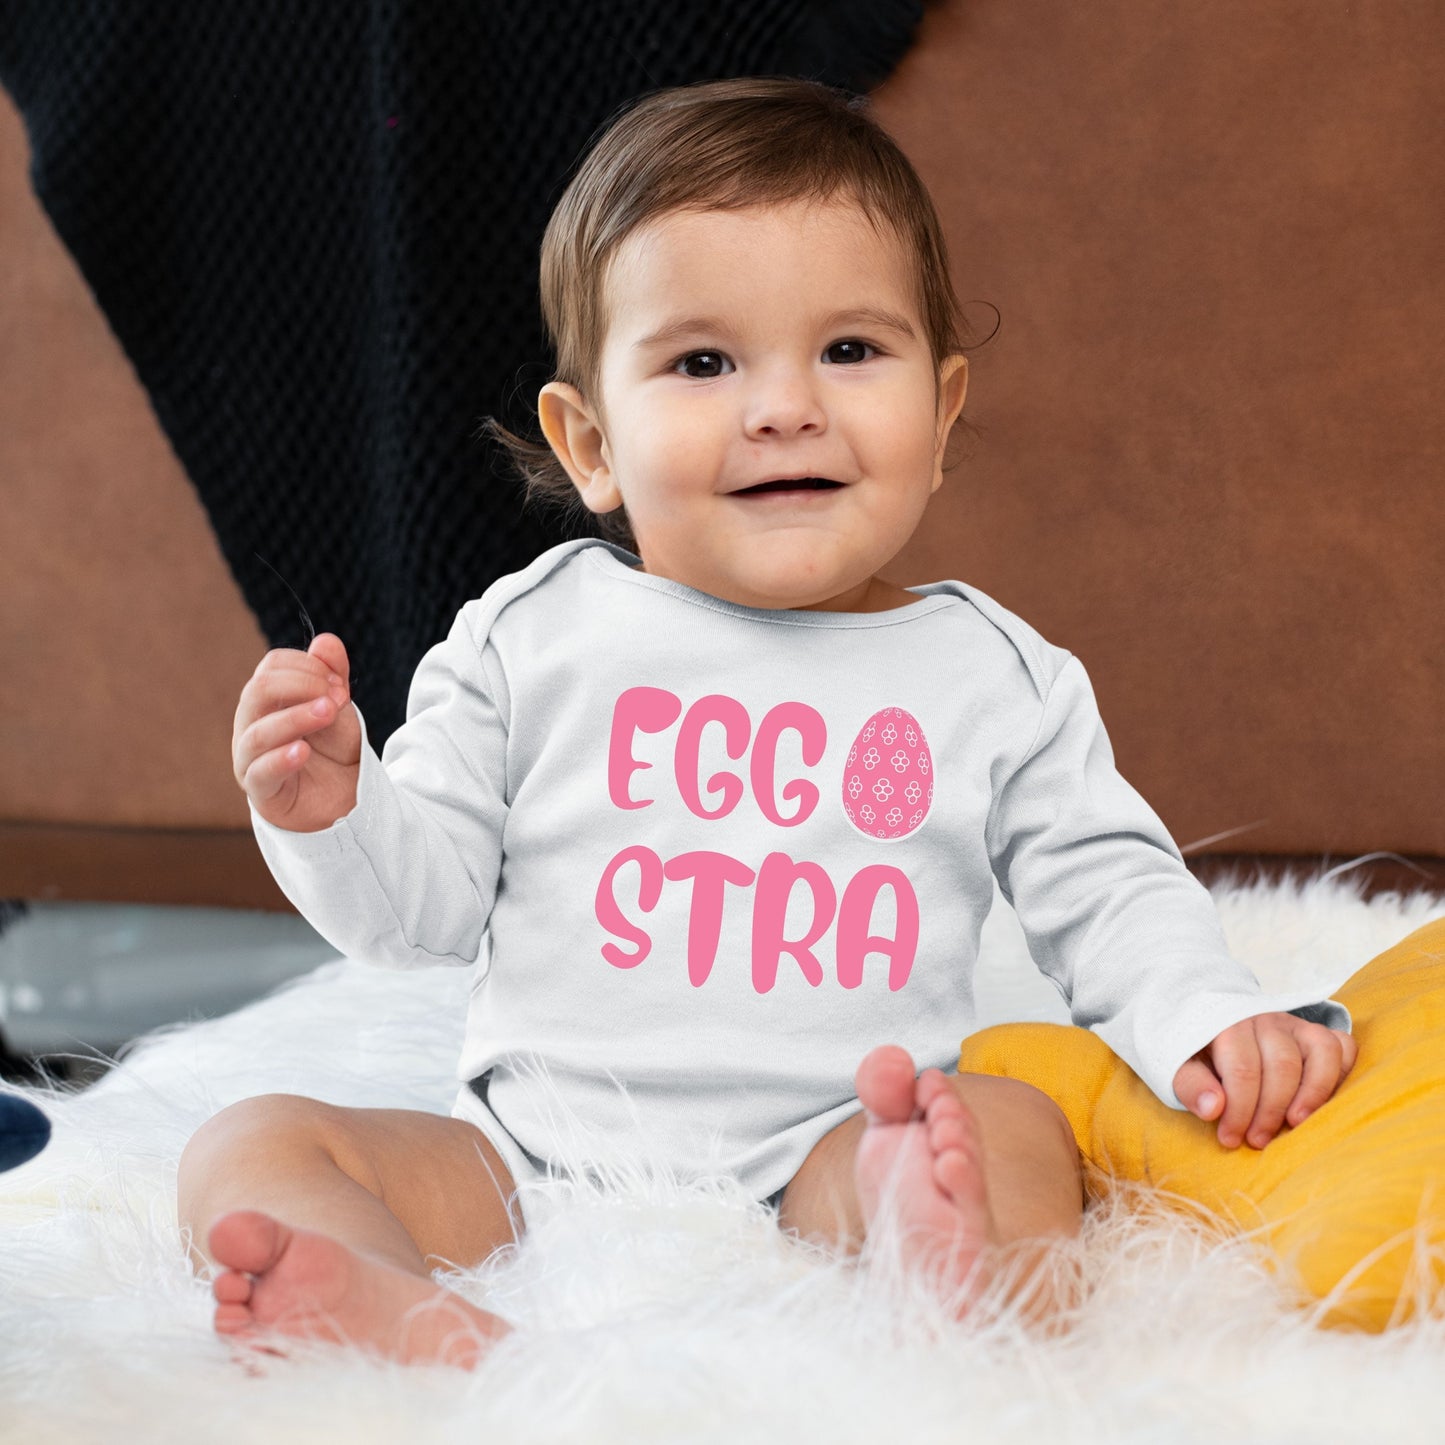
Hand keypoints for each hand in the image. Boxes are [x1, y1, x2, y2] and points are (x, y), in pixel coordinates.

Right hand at [232, 633, 361, 831]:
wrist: (346, 797)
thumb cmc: (333, 749)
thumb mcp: (339, 707)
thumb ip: (333, 675)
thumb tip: (325, 641)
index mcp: (267, 699)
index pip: (272, 667)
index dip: (306, 667)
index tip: (339, 683)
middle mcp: (251, 724)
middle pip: (258, 691)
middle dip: (301, 686)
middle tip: (337, 698)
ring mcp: (250, 758)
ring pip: (259, 732)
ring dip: (296, 717)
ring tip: (328, 712)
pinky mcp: (261, 790)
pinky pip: (260, 772)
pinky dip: (280, 759)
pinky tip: (301, 751)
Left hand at [1172, 1013, 1357, 1149]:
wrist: (1208, 1021)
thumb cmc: (1196, 1052)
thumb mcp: (1179, 1066)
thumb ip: (1191, 1085)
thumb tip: (1213, 1109)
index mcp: (1227, 1023)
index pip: (1242, 1068)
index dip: (1239, 1110)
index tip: (1230, 1138)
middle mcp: (1264, 1019)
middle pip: (1282, 1065)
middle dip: (1271, 1110)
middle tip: (1258, 1140)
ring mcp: (1294, 1024)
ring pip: (1320, 1051)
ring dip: (1313, 1094)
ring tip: (1295, 1124)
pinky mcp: (1314, 1033)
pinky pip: (1342, 1045)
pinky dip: (1341, 1072)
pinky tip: (1324, 1102)